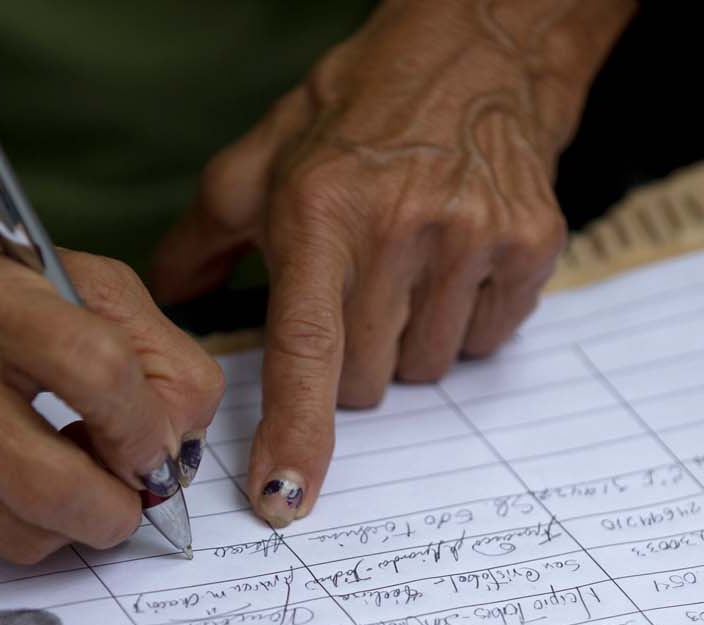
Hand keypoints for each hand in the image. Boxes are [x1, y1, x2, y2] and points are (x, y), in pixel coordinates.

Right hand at [0, 223, 222, 563]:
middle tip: (134, 494)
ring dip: (75, 524)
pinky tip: (19, 472)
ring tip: (79, 475)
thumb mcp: (88, 285)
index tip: (157, 446)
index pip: (95, 372)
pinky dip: (24, 522)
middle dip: (118, 509)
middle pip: (51, 484)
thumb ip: (161, 359)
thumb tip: (177, 455)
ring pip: (22, 534)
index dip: (145, 428)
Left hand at [151, 0, 634, 525]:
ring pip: (427, 369)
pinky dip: (466, 319)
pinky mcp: (532, 245)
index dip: (295, 432)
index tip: (284, 499)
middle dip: (353, 361)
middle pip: (367, 382)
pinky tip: (456, 258)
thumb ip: (205, 235)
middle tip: (359, 289)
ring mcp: (474, 238)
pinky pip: (486, 341)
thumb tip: (171, 302)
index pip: (305, 348)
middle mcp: (401, 228)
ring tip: (410, 262)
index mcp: (322, 211)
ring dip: (410, 341)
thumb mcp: (267, 154)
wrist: (480, 47)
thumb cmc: (361, 108)